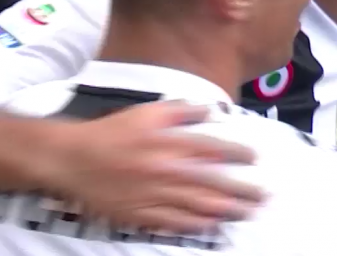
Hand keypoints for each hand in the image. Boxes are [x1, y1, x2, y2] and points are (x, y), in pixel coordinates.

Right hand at [39, 101, 264, 232]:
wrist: (73, 159)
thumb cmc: (113, 132)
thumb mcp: (147, 111)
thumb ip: (181, 110)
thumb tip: (211, 111)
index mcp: (170, 143)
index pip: (214, 150)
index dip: (238, 155)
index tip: (255, 159)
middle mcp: (167, 171)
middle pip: (213, 183)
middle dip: (242, 191)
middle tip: (263, 196)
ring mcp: (155, 196)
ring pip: (199, 206)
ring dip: (227, 211)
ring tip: (248, 213)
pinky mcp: (142, 214)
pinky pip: (175, 223)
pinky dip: (196, 225)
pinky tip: (213, 225)